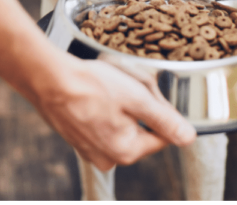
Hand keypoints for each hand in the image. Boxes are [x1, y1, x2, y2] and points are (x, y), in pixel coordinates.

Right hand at [31, 55, 196, 170]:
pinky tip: (95, 92)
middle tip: (126, 84)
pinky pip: (102, 123)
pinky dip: (103, 107)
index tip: (147, 92)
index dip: (160, 110)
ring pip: (122, 124)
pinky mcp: (77, 138)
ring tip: (107, 86)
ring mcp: (90, 149)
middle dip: (139, 106)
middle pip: (141, 129)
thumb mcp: (137, 98)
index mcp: (127, 151)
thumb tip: (188, 137)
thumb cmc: (90, 85)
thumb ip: (165, 120)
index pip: (162, 135)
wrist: (47, 78)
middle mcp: (108, 157)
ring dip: (121, 105)